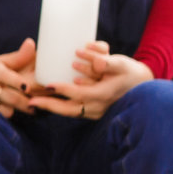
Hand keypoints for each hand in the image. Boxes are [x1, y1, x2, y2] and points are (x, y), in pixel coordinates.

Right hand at [0, 38, 36, 118]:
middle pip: (12, 97)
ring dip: (16, 110)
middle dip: (26, 103)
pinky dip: (4, 115)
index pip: (8, 76)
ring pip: (6, 110)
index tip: (28, 88)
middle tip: (34, 104)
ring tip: (21, 107)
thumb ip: (18, 56)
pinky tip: (6, 110)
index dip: (20, 83)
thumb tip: (31, 43)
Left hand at [28, 41, 150, 120]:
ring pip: (69, 112)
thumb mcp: (121, 63)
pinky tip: (45, 102)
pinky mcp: (93, 111)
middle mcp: (99, 106)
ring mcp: (96, 112)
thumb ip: (108, 61)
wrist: (142, 84)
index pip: (80, 94)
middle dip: (49, 105)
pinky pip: (73, 111)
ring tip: (32, 103)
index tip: (47, 85)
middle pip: (70, 109)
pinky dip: (59, 108)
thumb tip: (97, 63)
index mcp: (105, 94)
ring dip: (51, 108)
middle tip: (30, 101)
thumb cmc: (130, 71)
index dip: (63, 90)